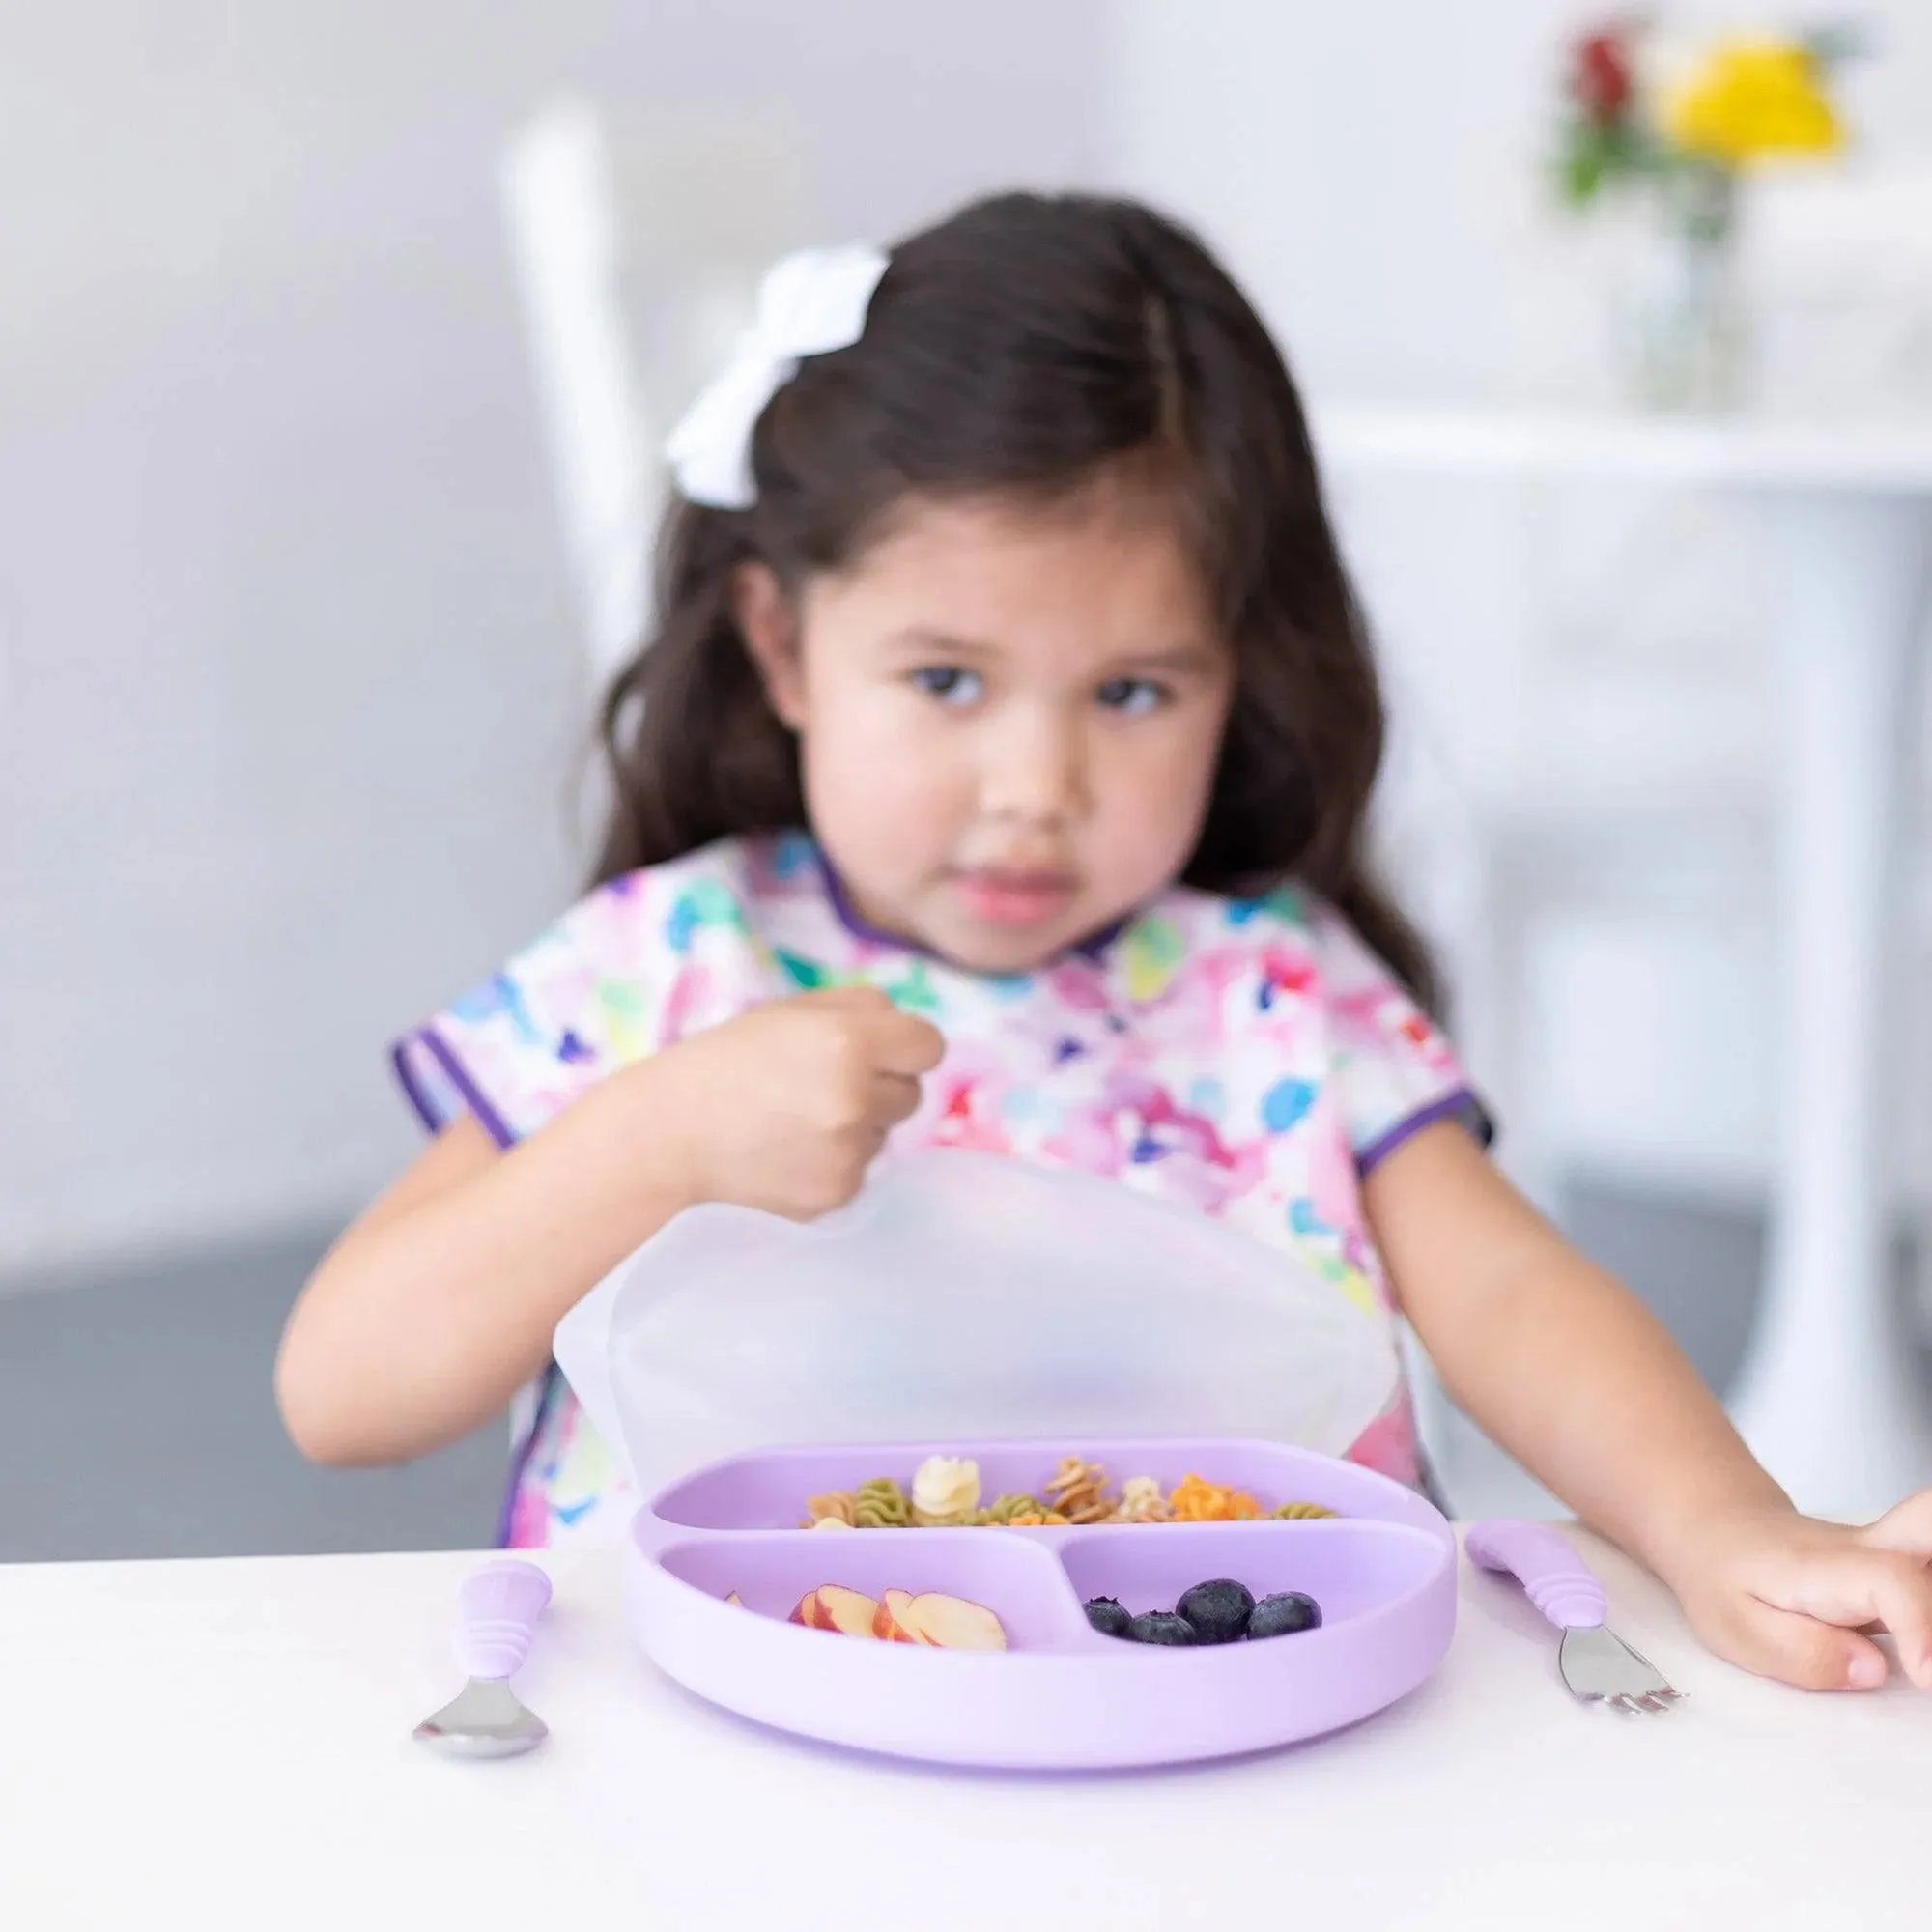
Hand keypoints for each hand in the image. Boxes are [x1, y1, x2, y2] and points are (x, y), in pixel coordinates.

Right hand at [640, 986, 944, 1220]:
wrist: (670, 1132)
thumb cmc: (731, 1059)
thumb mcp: (793, 1011)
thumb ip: (864, 1008)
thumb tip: (913, 1032)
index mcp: (850, 1043)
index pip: (930, 1045)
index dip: (904, 1046)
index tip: (878, 1051)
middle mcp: (857, 1100)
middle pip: (912, 1093)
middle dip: (880, 1085)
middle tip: (822, 1083)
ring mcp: (848, 1154)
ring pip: (885, 1134)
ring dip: (857, 1124)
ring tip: (795, 1118)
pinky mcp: (836, 1194)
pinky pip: (860, 1170)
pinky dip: (834, 1160)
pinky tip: (787, 1150)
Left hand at [1660, 1490, 1931, 1690]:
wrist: (1717, 1528)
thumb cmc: (1722, 1576)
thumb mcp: (1737, 1627)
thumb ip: (1803, 1654)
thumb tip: (1873, 1670)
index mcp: (1825, 1565)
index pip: (1890, 1582)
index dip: (1920, 1628)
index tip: (1924, 1676)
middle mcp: (1867, 1550)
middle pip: (1926, 1520)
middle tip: (1928, 1653)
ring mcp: (1886, 1552)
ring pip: (1930, 1532)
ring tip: (1919, 1647)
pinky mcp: (1896, 1566)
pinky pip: (1929, 1565)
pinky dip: (1930, 1599)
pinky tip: (1917, 1640)